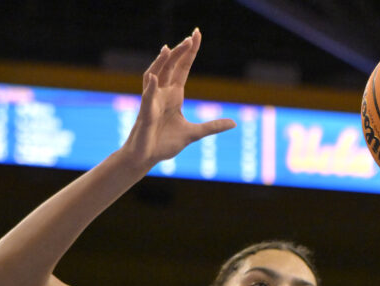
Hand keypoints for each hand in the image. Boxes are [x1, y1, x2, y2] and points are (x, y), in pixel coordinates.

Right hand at [121, 29, 235, 168]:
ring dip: (162, 62)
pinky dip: (150, 88)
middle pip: (171, 66)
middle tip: (192, 36)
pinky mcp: (145, 114)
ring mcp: (152, 102)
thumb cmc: (164, 143)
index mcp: (174, 95)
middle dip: (181, 51)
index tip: (197, 34)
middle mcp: (162, 94)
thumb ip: (212, 127)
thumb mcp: (194, 134)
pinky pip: (147, 98)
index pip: (183, 68)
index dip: (190, 53)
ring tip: (170, 48)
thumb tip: (234, 123)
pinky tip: (155, 77)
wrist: (146, 157)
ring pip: (155, 75)